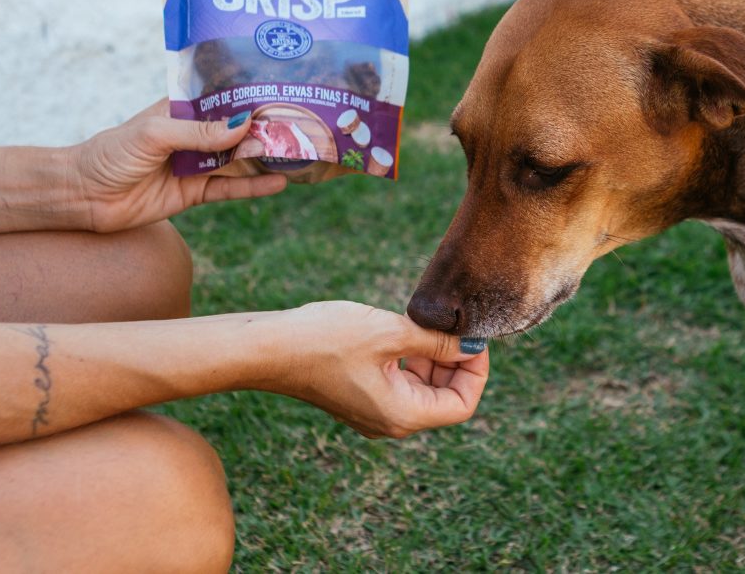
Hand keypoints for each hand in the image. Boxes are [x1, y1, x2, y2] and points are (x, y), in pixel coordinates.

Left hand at [71, 99, 286, 231]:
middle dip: (266, 128)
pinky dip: (254, 186)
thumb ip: (199, 132)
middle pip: (237, 131)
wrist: (83, 196)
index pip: (222, 99)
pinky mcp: (195, 193)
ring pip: (239, 159)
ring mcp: (196, 164)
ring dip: (265, 157)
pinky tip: (278, 183)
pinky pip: (230, 188)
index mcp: (182, 111)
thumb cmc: (110, 153)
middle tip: (302, 126)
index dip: (250, 97)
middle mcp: (193, 135)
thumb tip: (243, 128)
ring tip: (298, 153)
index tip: (282, 92)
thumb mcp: (154, 134)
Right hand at [273, 301, 488, 437]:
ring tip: (420, 324)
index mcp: (402, 414)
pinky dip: (409, 357)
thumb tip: (474, 344)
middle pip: (444, 396)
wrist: (268, 347)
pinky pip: (400, 381)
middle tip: (449, 324)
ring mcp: (374, 410)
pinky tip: (399, 330)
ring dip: (431, 355)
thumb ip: (438, 340)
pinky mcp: (360, 395)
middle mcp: (391, 421)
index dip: (476, 370)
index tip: (474, 337)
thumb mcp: (391, 332)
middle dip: (453, 360)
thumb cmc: (325, 339)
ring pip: (423, 387)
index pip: (462, 404)